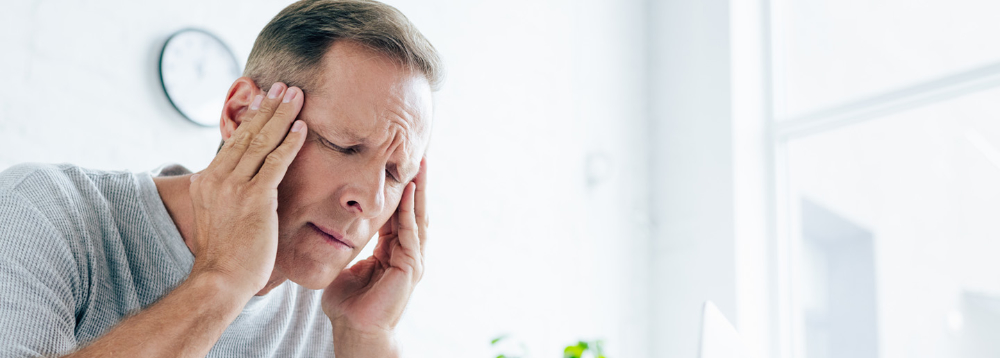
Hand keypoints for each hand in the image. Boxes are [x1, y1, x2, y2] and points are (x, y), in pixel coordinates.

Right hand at [187, 82, 305, 297]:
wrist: (220, 280)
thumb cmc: (225, 256)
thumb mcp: (218, 218)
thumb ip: (227, 197)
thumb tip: (241, 186)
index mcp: (206, 182)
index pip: (233, 142)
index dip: (252, 118)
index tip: (264, 99)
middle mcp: (217, 179)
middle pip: (247, 134)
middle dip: (268, 107)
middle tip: (284, 86)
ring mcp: (234, 187)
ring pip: (261, 141)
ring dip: (282, 115)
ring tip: (297, 96)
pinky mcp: (255, 198)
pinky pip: (276, 162)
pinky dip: (290, 142)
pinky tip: (302, 127)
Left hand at [322, 158, 428, 340]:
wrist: (356, 330)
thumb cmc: (347, 304)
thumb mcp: (346, 265)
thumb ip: (346, 247)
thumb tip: (332, 230)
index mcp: (392, 251)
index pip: (398, 213)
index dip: (400, 190)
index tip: (400, 166)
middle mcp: (407, 253)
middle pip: (414, 210)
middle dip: (417, 183)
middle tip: (419, 155)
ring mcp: (412, 259)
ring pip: (417, 216)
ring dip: (419, 190)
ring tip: (420, 164)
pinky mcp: (411, 266)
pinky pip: (409, 231)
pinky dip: (409, 209)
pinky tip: (409, 190)